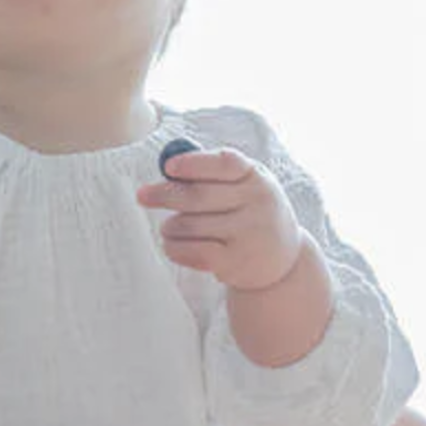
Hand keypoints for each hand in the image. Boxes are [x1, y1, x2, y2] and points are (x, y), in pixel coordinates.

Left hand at [136, 147, 303, 290]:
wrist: (283, 258)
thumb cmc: (252, 213)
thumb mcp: (246, 186)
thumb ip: (214, 173)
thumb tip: (168, 164)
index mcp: (257, 177)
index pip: (225, 163)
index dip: (194, 163)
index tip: (168, 167)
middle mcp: (257, 203)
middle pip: (199, 196)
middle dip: (164, 195)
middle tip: (142, 196)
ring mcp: (249, 234)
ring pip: (191, 225)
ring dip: (170, 226)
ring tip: (168, 228)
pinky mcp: (237, 262)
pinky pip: (193, 251)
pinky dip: (175, 248)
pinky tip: (172, 245)